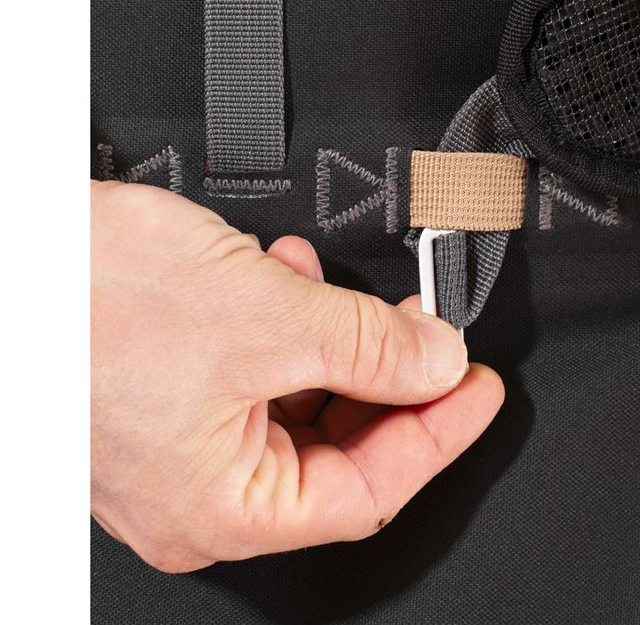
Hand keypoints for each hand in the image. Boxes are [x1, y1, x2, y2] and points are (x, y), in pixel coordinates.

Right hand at [91, 181, 503, 571]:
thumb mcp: (267, 317)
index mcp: (221, 506)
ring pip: (298, 400)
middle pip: (336, 447)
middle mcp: (197, 487)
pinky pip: (256, 369)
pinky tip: (293, 278)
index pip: (368, 489)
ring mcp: (180, 437)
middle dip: (392, 381)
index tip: (479, 392)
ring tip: (362, 297)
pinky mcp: (170, 386)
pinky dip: (290, 324)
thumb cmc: (86, 295)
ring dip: (339, 342)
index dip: (439, 435)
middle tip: (434, 337)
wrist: (7, 245)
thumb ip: (368, 347)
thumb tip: (436, 362)